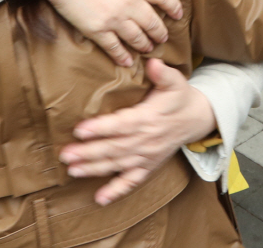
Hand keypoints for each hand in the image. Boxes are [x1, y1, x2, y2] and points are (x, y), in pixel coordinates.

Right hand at [47, 0, 183, 66]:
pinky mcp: (97, 29)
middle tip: (163, 37)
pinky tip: (126, 61)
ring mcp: (115, 18)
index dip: (173, 7)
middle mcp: (132, 2)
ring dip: (145, 44)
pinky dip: (122, 56)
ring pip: (137, 38)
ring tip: (148, 48)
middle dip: (160, 32)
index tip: (178, 14)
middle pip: (153, 22)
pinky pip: (114, 47)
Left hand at [59, 59, 215, 205]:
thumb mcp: (175, 80)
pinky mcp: (149, 167)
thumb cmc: (179, 96)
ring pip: (117, 165)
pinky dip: (116, 191)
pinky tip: (99, 199)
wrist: (196, 118)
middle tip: (65, 154)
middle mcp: (145, 141)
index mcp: (148, 118)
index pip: (120, 124)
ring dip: (94, 169)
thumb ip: (163, 73)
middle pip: (114, 148)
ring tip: (73, 170)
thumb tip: (153, 64)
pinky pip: (132, 182)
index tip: (79, 130)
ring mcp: (147, 157)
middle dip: (88, 152)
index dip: (100, 128)